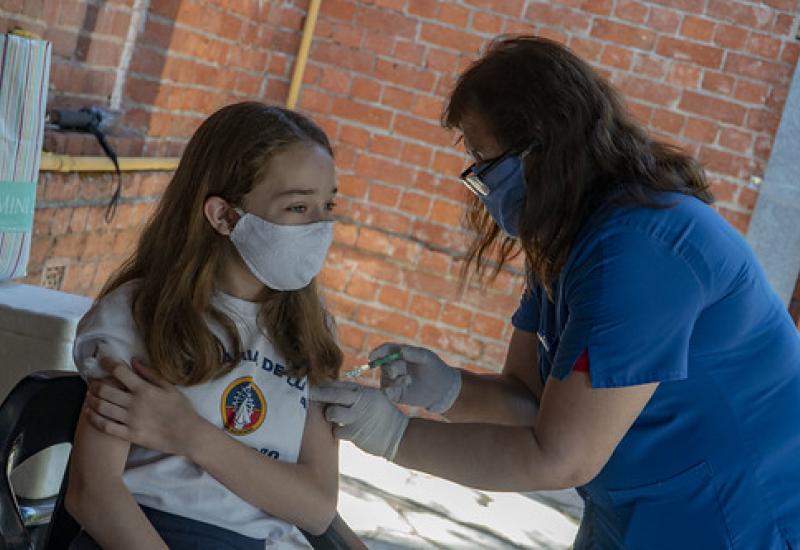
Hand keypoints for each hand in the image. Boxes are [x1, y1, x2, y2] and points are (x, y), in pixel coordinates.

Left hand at [83, 357, 204, 455]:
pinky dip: (94, 418)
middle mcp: (134, 403)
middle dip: (95, 384)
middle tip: (92, 382)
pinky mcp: (129, 434)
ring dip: (92, 399)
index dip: (107, 363)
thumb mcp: (170, 387)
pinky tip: (89, 413)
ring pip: (102, 407)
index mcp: (145, 389)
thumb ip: (151, 374)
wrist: (188, 434)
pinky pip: (105, 426)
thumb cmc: (181, 409)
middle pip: (105, 390)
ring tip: (89, 396)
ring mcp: (130, 420)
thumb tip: (134, 361)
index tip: (102, 360)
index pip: (120, 372)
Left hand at [309, 381, 408, 459]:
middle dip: (316, 393)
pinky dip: (338, 432)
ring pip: (331, 413)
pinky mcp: (355, 433)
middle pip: (332, 394)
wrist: (399, 435)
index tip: (310, 384)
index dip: (323, 385)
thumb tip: (330, 389)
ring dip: (330, 416)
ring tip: (335, 418)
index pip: (338, 385)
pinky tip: (346, 432)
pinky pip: (336, 431)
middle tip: (306, 393)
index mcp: (363, 391)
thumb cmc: (382, 416)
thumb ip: (354, 394)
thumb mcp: (372, 398)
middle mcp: (360, 401)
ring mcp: (357, 417)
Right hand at [371, 343, 461, 413]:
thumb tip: (400, 351)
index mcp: (399, 353)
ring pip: (385, 378)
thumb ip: (415, 353)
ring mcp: (393, 380)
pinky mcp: (395, 394)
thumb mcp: (427, 358)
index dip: (378, 352)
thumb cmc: (435, 368)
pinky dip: (390, 390)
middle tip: (397, 372)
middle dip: (391, 367)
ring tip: (409, 380)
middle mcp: (393, 366)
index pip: (385, 350)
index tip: (373, 356)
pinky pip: (387, 392)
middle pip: (383, 364)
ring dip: (394, 379)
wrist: (443, 389)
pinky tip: (400, 388)